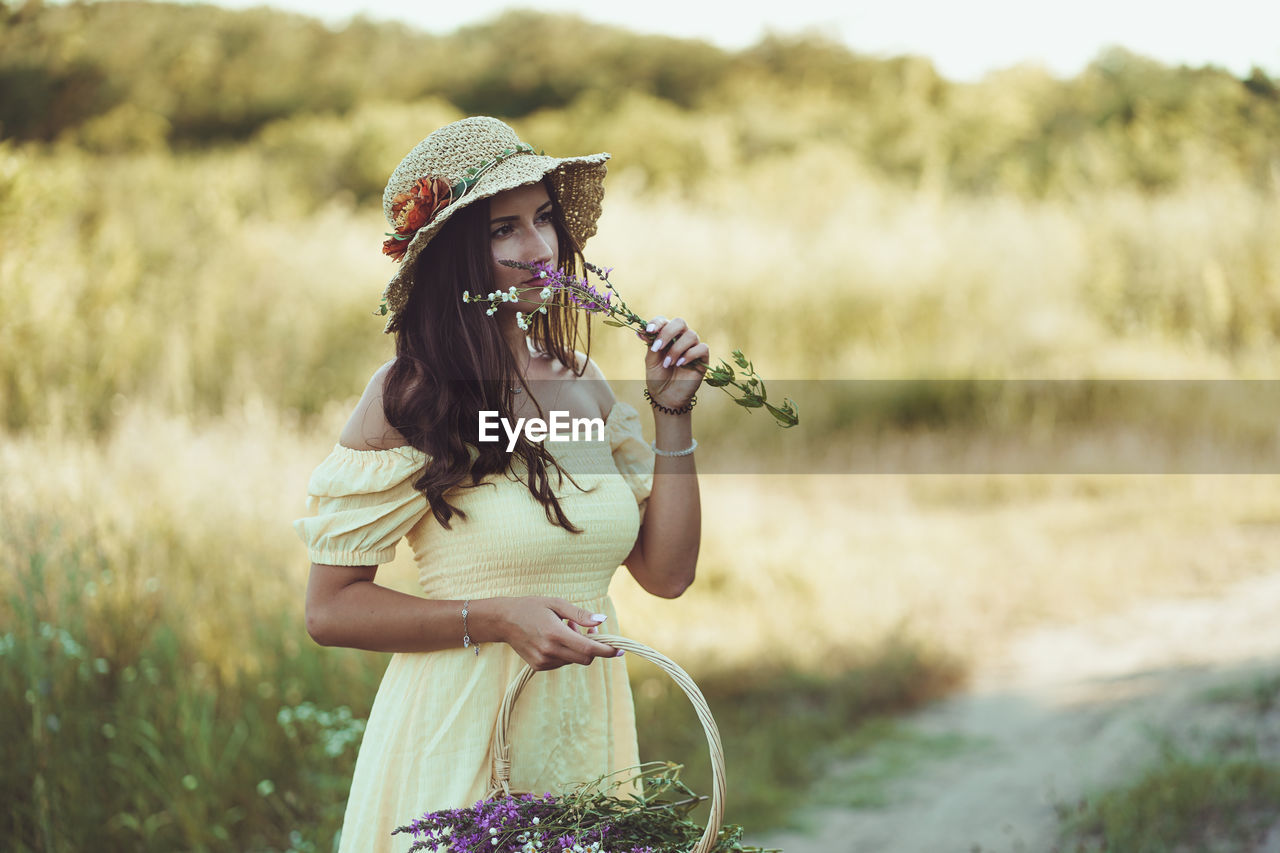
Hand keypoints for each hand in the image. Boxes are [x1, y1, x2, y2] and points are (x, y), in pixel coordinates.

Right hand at [494, 596, 620, 670]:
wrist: (503, 620)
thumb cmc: (531, 607)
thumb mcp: (556, 603)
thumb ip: (580, 614)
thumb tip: (602, 621)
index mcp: (555, 634)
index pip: (589, 649)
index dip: (607, 651)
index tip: (619, 649)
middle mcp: (550, 651)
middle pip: (585, 658)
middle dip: (593, 646)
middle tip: (587, 628)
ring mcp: (543, 661)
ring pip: (574, 660)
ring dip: (578, 648)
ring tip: (566, 628)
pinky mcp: (538, 666)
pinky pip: (562, 662)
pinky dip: (566, 652)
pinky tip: (556, 638)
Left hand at [642, 316, 708, 410]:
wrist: (666, 396)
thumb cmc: (658, 377)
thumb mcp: (651, 361)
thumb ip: (650, 344)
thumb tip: (641, 330)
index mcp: (667, 335)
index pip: (664, 321)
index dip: (657, 323)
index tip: (648, 330)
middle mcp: (681, 338)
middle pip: (680, 322)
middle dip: (667, 333)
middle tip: (657, 347)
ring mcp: (693, 347)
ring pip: (691, 335)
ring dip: (676, 349)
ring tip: (667, 364)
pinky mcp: (702, 358)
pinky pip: (702, 348)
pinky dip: (690, 354)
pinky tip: (680, 364)